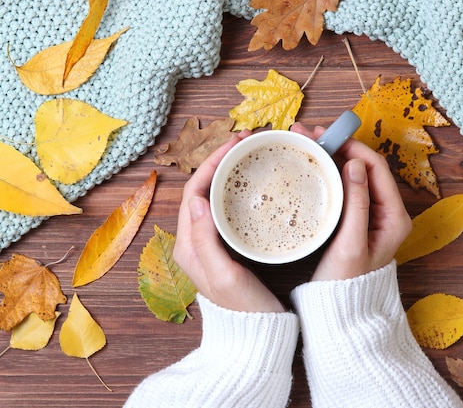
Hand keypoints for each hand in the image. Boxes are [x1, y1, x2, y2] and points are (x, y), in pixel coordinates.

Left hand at [173, 131, 285, 312]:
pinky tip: (256, 184)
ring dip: (230, 173)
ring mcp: (211, 244)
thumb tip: (197, 199)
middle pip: (203, 190)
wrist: (255, 337)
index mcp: (188, 245)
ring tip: (251, 155)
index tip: (234, 145)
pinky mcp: (228, 247)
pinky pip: (229, 210)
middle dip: (221, 162)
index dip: (211, 164)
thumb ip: (206, 239)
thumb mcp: (224, 275)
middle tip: (245, 142)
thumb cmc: (243, 310)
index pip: (194, 191)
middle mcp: (196, 241)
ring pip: (217, 197)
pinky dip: (240, 191)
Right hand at [290, 122, 411, 280]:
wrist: (341, 313)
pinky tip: (312, 167)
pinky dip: (329, 175)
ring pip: (354, 177)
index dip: (354, 148)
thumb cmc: (346, 284)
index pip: (377, 169)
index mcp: (394, 217)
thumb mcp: (351, 244)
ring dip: (333, 159)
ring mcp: (372, 216)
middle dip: (340, 148)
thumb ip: (357, 203)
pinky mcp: (356, 221)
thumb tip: (355, 163)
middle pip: (366, 168)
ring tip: (308, 145)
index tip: (328, 137)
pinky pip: (346, 190)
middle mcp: (387, 213)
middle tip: (311, 135)